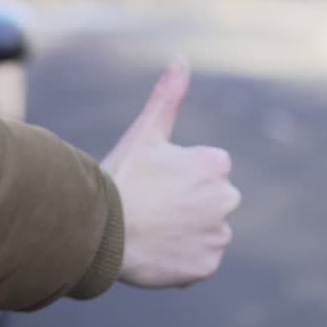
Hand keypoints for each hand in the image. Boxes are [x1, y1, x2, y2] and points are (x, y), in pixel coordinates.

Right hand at [102, 58, 239, 287]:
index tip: (153, 182)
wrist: (101, 231)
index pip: (207, 170)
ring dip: (184, 232)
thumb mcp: (145, 132)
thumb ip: (168, 95)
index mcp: (215, 165)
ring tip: (150, 229)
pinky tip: (154, 250)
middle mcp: (225, 200)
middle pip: (210, 202)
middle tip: (150, 207)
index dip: (178, 176)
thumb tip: (181, 59)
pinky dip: (180, 259)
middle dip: (187, 204)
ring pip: (205, 232)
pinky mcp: (206, 266)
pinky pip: (198, 262)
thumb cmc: (122, 177)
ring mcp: (217, 236)